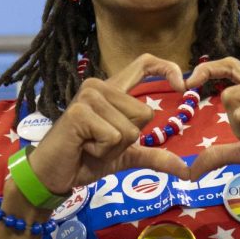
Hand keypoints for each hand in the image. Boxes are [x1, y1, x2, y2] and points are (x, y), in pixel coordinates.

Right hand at [26, 54, 191, 195]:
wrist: (53, 174)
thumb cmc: (85, 159)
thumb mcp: (126, 157)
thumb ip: (154, 156)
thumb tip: (186, 171)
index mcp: (112, 91)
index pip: (144, 64)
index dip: (167, 68)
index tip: (184, 86)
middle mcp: (100, 87)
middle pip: (145, 113)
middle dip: (129, 139)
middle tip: (101, 143)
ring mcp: (89, 96)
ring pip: (131, 129)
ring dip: (114, 148)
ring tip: (90, 145)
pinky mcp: (80, 112)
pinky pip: (114, 137)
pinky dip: (103, 151)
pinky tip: (84, 147)